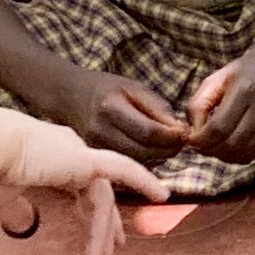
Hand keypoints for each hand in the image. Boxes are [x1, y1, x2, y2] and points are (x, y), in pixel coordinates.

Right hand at [0, 109, 170, 254]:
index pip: (76, 190)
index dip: (88, 218)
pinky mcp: (83, 159)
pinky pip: (121, 170)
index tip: (95, 246)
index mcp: (42, 159)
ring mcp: (75, 153)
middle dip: (102, 231)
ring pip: (102, 199)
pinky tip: (161, 196)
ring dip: (103, 234)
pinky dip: (142, 180)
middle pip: (95, 196)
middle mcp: (63, 152)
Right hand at [56, 69, 188, 160]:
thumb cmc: (106, 89)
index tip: (186, 133)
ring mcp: (95, 149)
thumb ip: (157, 108)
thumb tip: (180, 131)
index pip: (149, 132)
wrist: (68, 97)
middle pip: (144, 152)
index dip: (172, 137)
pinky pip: (127, 166)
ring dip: (159, 158)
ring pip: (137, 164)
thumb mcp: (133, 87)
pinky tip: (151, 151)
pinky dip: (145, 162)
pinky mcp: (96, 159)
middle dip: (169, 150)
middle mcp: (101, 131)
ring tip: (168, 145)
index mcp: (111, 108)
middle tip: (181, 142)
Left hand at [183, 49, 254, 162]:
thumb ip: (198, 105)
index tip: (190, 140)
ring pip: (243, 154)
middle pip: (232, 144)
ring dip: (222, 156)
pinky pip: (252, 155)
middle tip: (199, 145)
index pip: (219, 127)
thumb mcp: (213, 80)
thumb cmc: (239, 74)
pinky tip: (227, 147)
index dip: (201, 140)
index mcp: (245, 89)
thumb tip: (193, 134)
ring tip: (212, 146)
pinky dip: (235, 157)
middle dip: (210, 150)